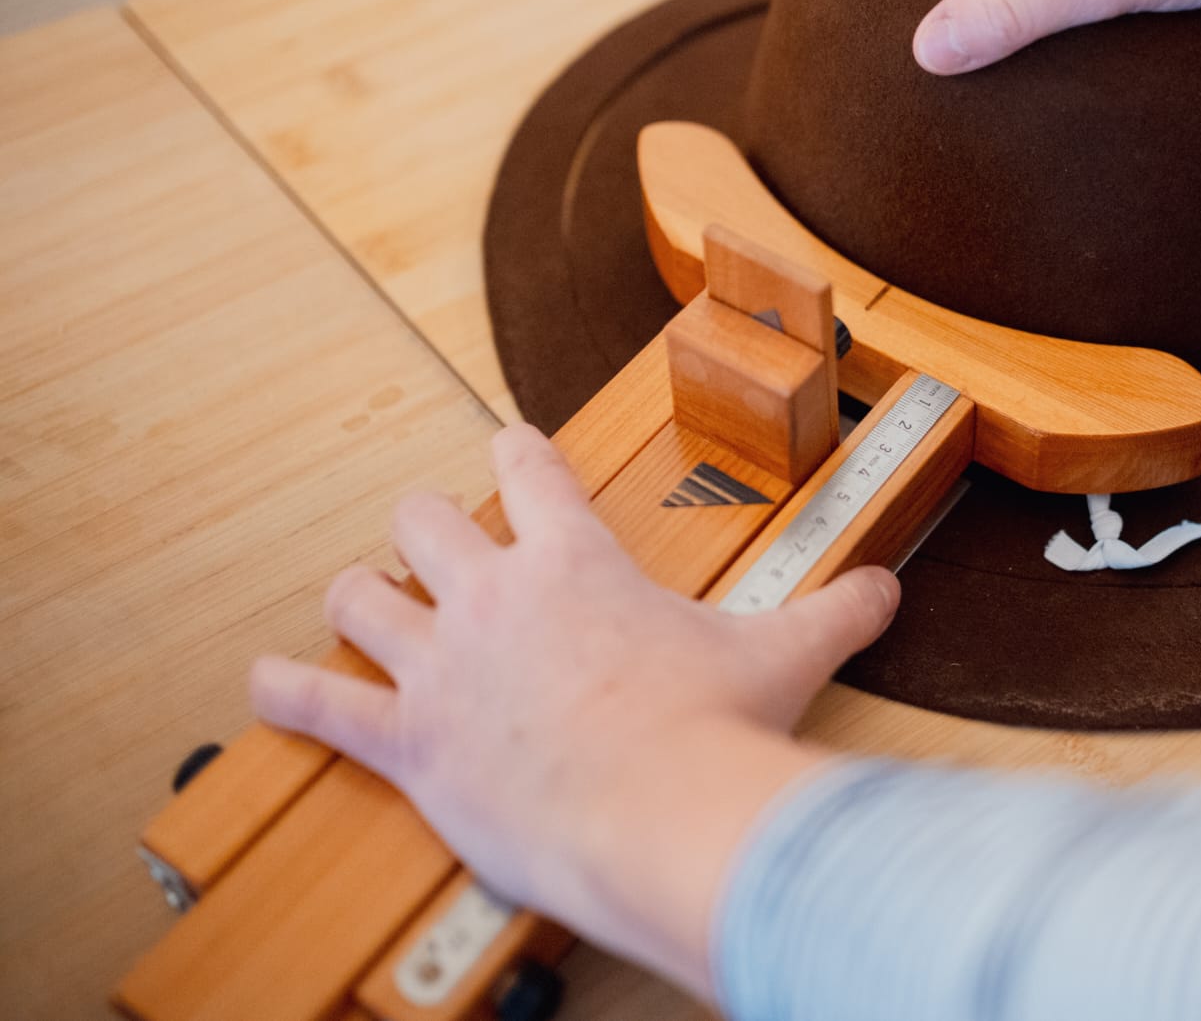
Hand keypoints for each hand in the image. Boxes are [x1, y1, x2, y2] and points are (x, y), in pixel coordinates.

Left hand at [248, 424, 898, 996]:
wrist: (657, 808)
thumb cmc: (709, 730)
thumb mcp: (784, 654)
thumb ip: (838, 611)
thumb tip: (888, 588)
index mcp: (575, 563)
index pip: (531, 472)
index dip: (515, 448)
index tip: (508, 443)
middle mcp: (495, 595)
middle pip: (424, 519)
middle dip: (426, 522)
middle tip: (437, 538)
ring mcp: (442, 663)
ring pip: (361, 596)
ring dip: (358, 596)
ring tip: (357, 600)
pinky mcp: (408, 737)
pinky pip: (323, 707)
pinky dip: (285, 696)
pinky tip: (262, 687)